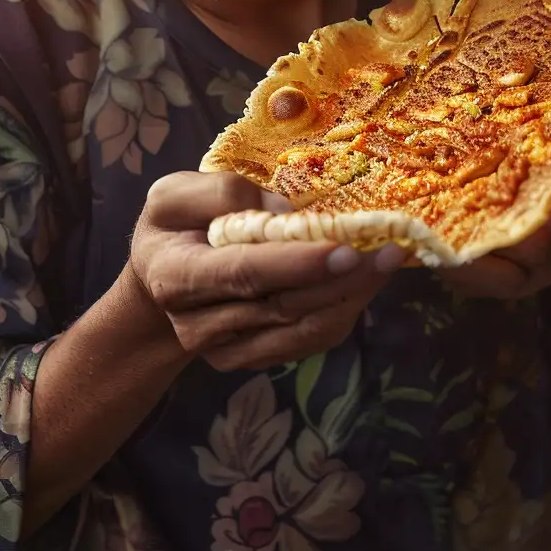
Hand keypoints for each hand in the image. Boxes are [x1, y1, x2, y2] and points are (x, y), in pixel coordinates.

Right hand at [129, 171, 406, 372]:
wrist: (160, 285)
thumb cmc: (172, 230)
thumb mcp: (174, 195)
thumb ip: (220, 192)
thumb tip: (282, 209)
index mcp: (176, 277)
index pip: (244, 274)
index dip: (296, 265)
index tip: (347, 250)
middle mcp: (200, 325)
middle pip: (285, 306)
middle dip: (344, 278)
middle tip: (390, 248)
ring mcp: (228, 350)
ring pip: (305, 328)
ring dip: (354, 295)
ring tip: (388, 259)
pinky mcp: (255, 358)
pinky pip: (311, 340)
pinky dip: (344, 309)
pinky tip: (366, 281)